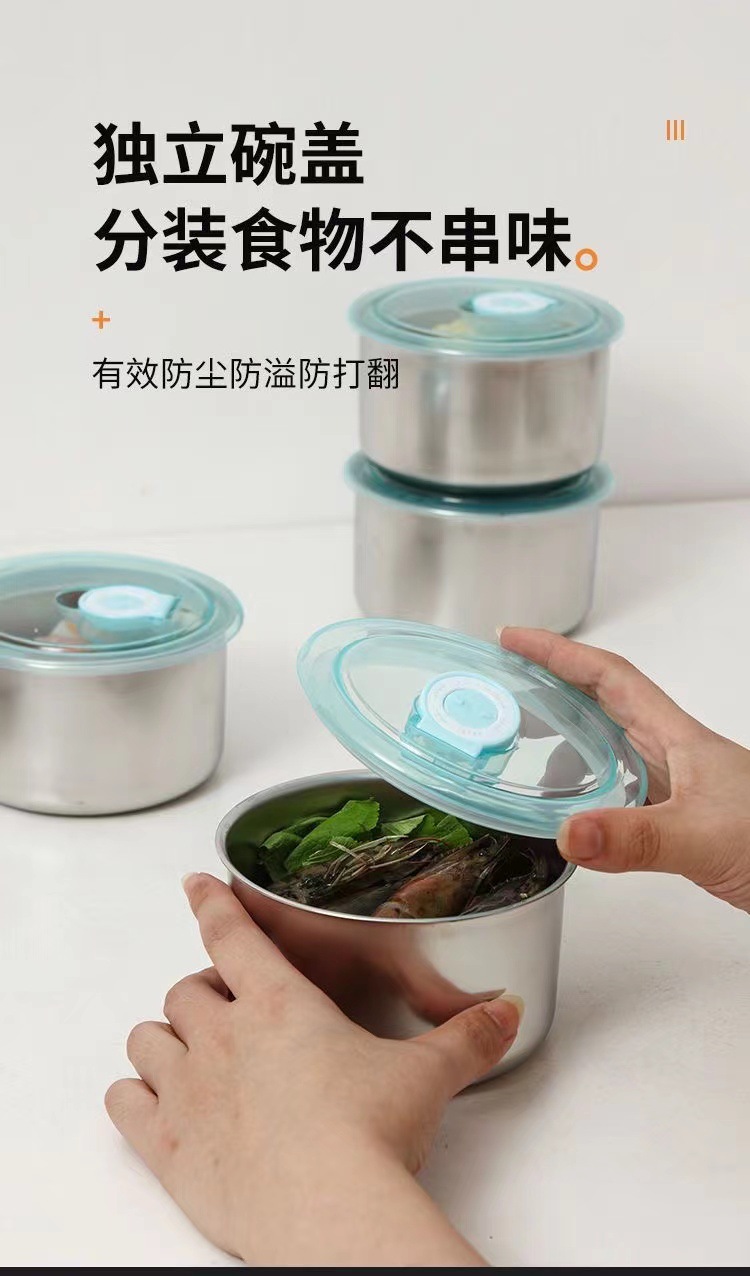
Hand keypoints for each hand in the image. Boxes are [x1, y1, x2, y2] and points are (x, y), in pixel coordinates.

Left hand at [105, 874, 521, 1266]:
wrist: (330, 1210)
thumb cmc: (369, 1136)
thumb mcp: (427, 1076)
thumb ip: (466, 1037)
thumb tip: (506, 1012)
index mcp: (280, 1004)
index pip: (232, 933)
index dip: (212, 902)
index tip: (196, 885)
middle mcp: (224, 1036)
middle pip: (186, 990)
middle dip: (203, 994)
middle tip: (230, 1012)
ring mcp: (189, 1090)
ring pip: (147, 1038)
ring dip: (163, 1039)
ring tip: (186, 1050)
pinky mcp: (167, 1147)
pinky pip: (124, 1104)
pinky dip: (132, 1096)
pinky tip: (148, 1100)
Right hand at [501, 628, 749, 911]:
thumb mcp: (704, 838)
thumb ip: (637, 838)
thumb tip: (568, 831)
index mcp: (679, 739)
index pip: (609, 677)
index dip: (559, 653)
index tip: (514, 639)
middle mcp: (676, 755)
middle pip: (604, 700)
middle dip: (552, 681)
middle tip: (504, 677)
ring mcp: (680, 785)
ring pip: (613, 742)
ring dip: (568, 729)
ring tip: (524, 732)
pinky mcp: (683, 818)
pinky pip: (622, 785)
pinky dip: (588, 783)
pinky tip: (574, 805)